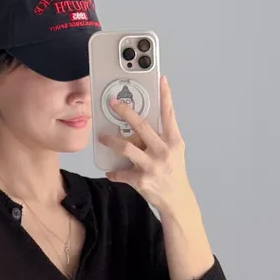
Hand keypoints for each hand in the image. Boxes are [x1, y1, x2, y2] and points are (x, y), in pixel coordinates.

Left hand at [98, 75, 188, 211]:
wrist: (177, 199)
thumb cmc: (174, 172)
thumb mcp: (175, 151)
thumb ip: (163, 136)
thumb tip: (143, 122)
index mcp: (173, 141)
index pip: (169, 114)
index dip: (165, 96)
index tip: (160, 79)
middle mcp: (163, 151)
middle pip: (141, 126)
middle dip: (125, 112)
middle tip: (112, 103)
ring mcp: (152, 166)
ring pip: (126, 148)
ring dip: (111, 140)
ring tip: (102, 137)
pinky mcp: (142, 181)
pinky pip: (121, 173)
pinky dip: (114, 172)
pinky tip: (110, 171)